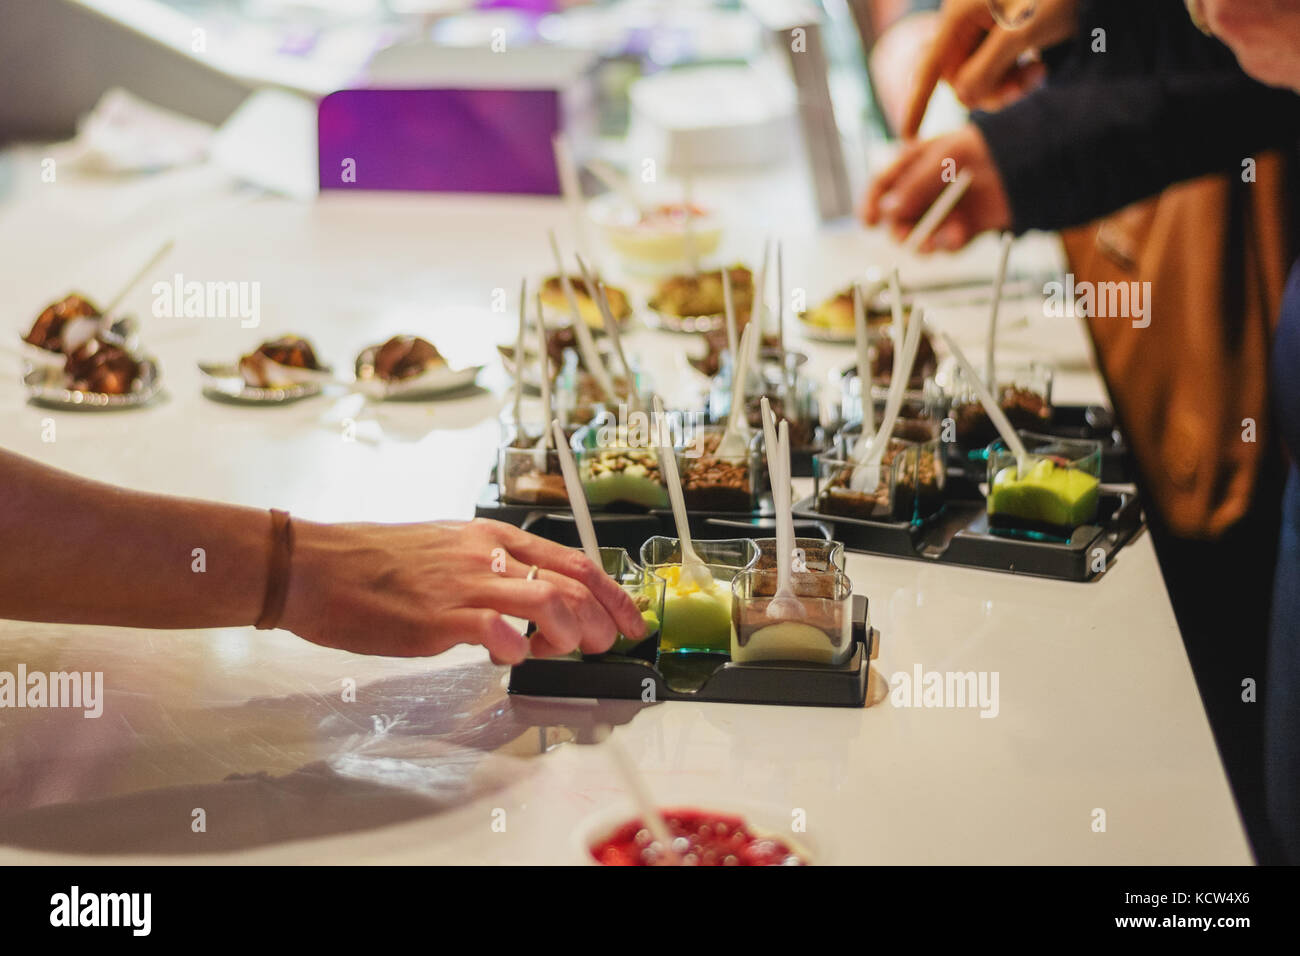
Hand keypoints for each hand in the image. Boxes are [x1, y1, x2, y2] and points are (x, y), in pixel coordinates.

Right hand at [282, 518, 644, 662]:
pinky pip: (494, 628)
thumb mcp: (445, 550)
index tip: (630, 617)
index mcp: (490, 537)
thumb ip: (489, 573)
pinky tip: (513, 656)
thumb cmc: (374, 563)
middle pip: (571, 582)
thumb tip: (526, 608)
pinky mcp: (436, 616)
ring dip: (571, 631)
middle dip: (603, 617)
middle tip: (609, 643)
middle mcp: (484, 555)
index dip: (611, 592)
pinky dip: (517, 645)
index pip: (572, 560)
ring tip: (565, 651)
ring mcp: (463, 585)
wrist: (316, 566)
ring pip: (546, 599)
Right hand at [861, 125, 1011, 252]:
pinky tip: (958, 235)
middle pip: (898, 217)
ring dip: (922, 241)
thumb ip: (914, 185)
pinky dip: (948, 243)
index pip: (883, 184)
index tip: (869, 222)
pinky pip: (946, 243)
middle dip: (899, 230)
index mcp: (916, 164)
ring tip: (931, 244)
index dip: (871, 203)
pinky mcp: (963, 227)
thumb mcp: (945, 158)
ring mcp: (944, 209)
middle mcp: (926, 190)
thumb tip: (887, 211)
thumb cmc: (984, 148)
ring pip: (920, 234)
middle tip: (904, 237)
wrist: (1027, 163)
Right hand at [902, 0, 1078, 137]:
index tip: (908, 136)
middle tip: (1025, 84)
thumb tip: (962, 100)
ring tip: (1039, 72)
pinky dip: (1014, 73)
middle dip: (988, 89)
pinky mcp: (1004, 29)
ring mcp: (984, 23)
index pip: (929, 69)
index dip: (917, 104)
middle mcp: (965, 18)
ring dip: (1007, 83)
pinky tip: (1038, 65)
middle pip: (958, 76)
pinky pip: (996, 65)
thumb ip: (986, 71)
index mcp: (958, 14)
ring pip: (980, 74)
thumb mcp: (1021, 33)